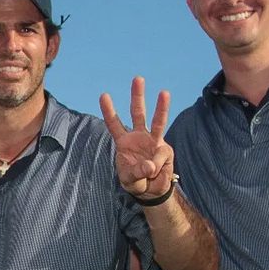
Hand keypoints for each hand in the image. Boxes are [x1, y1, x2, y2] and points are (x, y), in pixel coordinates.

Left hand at [100, 77, 174, 200]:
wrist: (151, 191)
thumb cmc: (136, 182)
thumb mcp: (130, 180)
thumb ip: (137, 172)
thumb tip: (150, 166)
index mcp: (124, 141)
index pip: (114, 123)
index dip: (109, 111)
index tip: (103, 95)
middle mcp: (139, 136)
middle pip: (137, 113)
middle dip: (137, 96)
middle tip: (138, 78)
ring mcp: (154, 141)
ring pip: (158, 121)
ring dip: (161, 107)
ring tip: (164, 93)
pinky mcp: (165, 150)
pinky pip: (161, 155)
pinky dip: (157, 165)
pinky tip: (154, 173)